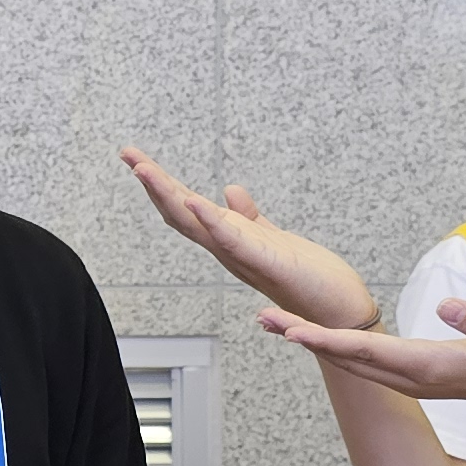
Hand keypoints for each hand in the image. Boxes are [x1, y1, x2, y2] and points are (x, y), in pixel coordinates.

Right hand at [119, 151, 379, 329]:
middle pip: (180, 213)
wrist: (338, 312)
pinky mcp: (265, 260)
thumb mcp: (271, 238)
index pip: (187, 208)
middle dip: (152, 183)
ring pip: (195, 223)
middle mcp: (227, 250)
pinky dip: (211, 220)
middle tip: (127, 153)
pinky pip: (231, 240)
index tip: (138, 159)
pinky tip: (194, 201)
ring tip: (143, 169)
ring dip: (167, 195)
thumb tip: (230, 190)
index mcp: (228, 240)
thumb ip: (248, 217)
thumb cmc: (309, 279)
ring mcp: (241, 256)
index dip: (161, 184)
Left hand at [259, 293, 465, 402]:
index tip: (291, 330)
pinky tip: (318, 334)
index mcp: (427, 365)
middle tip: (264, 317)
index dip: (326, 338)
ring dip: (313, 342)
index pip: (365, 350)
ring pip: (351, 360)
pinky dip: (335, 346)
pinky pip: (364, 360)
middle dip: (303, 338)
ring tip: (277, 323)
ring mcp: (410, 377)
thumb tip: (446, 306)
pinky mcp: (414, 372)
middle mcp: (410, 376)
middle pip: (345, 357)